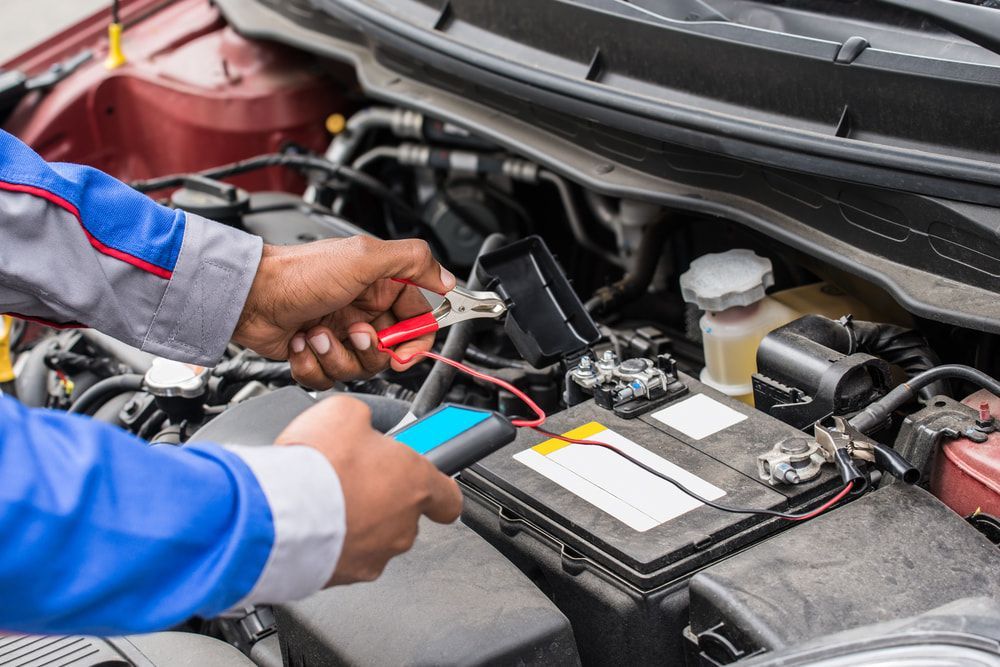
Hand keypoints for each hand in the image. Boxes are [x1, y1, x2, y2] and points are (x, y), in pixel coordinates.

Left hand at [234, 236, 455, 388]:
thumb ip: (412, 262)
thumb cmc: (298, 274)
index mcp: (380, 287)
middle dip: (369, 350)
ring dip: (335, 355)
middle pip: (389, 353)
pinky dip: (312, 364)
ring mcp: (339, 334)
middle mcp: (362, 311)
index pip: (417, 323)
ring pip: (359, 369)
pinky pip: (328, 377)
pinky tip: (300, 343)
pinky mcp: (316, 354)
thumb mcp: (363, 257)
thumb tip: (447, 279)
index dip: (415, 342)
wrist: (248, 297)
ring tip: (315, 334)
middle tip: (352, 334)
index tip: (404, 352)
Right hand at [274, 395, 462, 584]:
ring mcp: (375, 555)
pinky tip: (311, 522)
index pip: (449, 496)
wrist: (276, 513)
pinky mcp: (345, 576)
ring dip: (356, 520)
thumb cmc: (317, 465)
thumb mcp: (346, 413)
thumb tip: (360, 423)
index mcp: (416, 483)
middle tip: (353, 477)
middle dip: (381, 496)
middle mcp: (403, 526)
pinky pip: (345, 556)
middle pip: (404, 514)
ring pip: (374, 537)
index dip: (438, 487)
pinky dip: (332, 541)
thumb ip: (365, 419)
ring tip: (325, 499)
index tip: (428, 481)